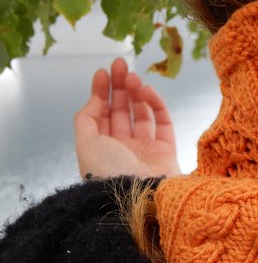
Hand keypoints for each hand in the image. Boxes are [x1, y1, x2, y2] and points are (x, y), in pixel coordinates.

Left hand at [74, 58, 180, 178]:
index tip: (102, 72)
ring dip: (136, 92)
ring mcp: (145, 148)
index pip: (101, 113)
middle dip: (119, 86)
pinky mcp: (166, 149)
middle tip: (121, 65)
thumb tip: (96, 98)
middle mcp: (123, 147)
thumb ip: (87, 117)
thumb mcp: (86, 143)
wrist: (136, 197)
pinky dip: (156, 104)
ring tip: (133, 76)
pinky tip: (147, 90)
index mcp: (101, 147)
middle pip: (121, 110)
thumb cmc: (107, 172)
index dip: (101, 92)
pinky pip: (162, 122)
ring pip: (141, 113)